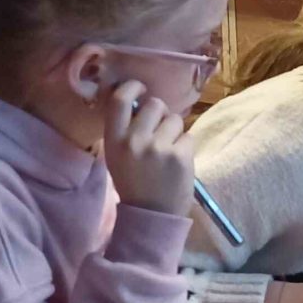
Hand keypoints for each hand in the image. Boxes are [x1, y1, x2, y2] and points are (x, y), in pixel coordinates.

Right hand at [101, 80, 192, 217]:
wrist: (152, 214)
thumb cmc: (134, 182)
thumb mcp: (117, 155)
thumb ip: (125, 129)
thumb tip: (139, 100)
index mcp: (114, 140)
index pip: (120, 100)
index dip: (132, 88)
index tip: (140, 89)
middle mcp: (134, 140)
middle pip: (155, 104)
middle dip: (161, 114)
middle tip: (159, 132)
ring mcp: (158, 147)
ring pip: (175, 119)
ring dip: (175, 131)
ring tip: (168, 151)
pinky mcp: (180, 155)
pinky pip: (188, 136)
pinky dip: (185, 147)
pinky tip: (177, 162)